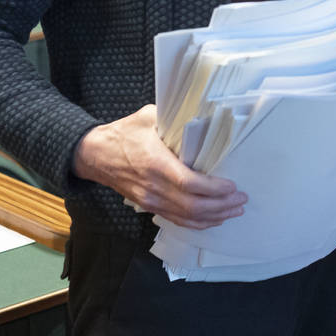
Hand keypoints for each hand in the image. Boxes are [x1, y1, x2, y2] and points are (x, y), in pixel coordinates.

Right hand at [73, 104, 246, 229]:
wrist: (94, 155)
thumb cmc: (123, 133)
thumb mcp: (149, 117)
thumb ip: (175, 116)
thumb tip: (204, 112)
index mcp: (156, 164)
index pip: (190, 184)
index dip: (214, 190)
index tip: (233, 186)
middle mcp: (154, 188)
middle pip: (193, 207)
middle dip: (221, 206)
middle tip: (241, 199)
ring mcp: (151, 201)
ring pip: (186, 218)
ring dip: (213, 217)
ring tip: (234, 210)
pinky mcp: (149, 206)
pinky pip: (176, 219)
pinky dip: (197, 222)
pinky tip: (212, 219)